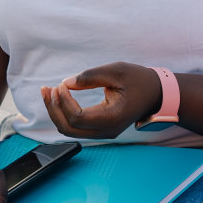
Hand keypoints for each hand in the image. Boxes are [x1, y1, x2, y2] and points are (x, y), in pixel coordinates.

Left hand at [40, 62, 162, 138]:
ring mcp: (104, 132)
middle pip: (68, 128)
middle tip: (47, 88)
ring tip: (49, 91)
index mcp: (112, 117)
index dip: (63, 102)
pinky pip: (76, 127)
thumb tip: (66, 83)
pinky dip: (64, 114)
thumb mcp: (116, 71)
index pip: (77, 118)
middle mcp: (107, 130)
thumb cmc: (138, 80)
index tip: (61, 84)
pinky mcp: (100, 128)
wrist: (156, 94)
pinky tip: (59, 98)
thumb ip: (90, 77)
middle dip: (53, 109)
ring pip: (69, 130)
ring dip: (56, 112)